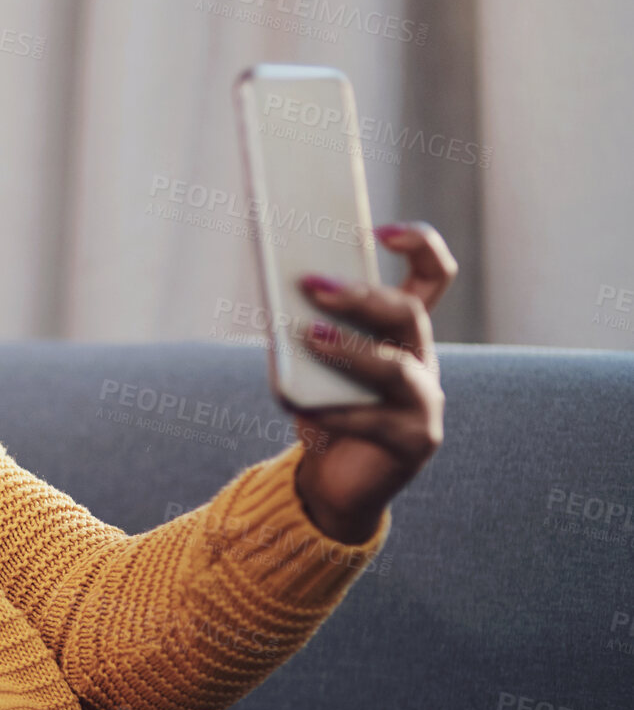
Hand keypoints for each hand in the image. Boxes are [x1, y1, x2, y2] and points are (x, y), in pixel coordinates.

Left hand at [289, 222, 457, 542]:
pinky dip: (331, 416)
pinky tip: (299, 412)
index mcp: (402, 331)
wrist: (332, 479)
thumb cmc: (321, 406)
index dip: (418, 245)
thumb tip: (278, 296)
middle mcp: (422, 360)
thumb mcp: (310, 360)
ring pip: (396, 368)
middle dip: (361, 295)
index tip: (377, 229)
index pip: (432, 275)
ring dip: (350, 350)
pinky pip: (373, 423)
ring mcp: (424, 403)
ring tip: (308, 338)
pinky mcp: (414, 443)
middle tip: (311, 284)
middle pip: (408, 313)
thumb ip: (304, 327)